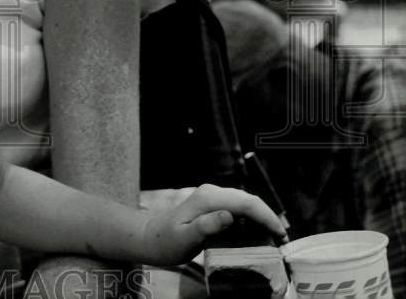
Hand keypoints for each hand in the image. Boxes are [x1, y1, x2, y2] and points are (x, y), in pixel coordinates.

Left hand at [141, 183, 286, 264]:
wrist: (151, 237)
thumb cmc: (166, 241)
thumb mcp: (184, 238)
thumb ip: (205, 226)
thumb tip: (228, 216)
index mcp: (209, 199)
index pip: (246, 202)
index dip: (267, 216)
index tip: (281, 234)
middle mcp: (212, 193)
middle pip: (249, 200)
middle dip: (269, 217)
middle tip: (283, 240)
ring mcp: (213, 197)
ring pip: (245, 203)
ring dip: (262, 218)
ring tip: (276, 239)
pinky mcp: (213, 205)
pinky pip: (238, 208)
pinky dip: (253, 219)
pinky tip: (259, 233)